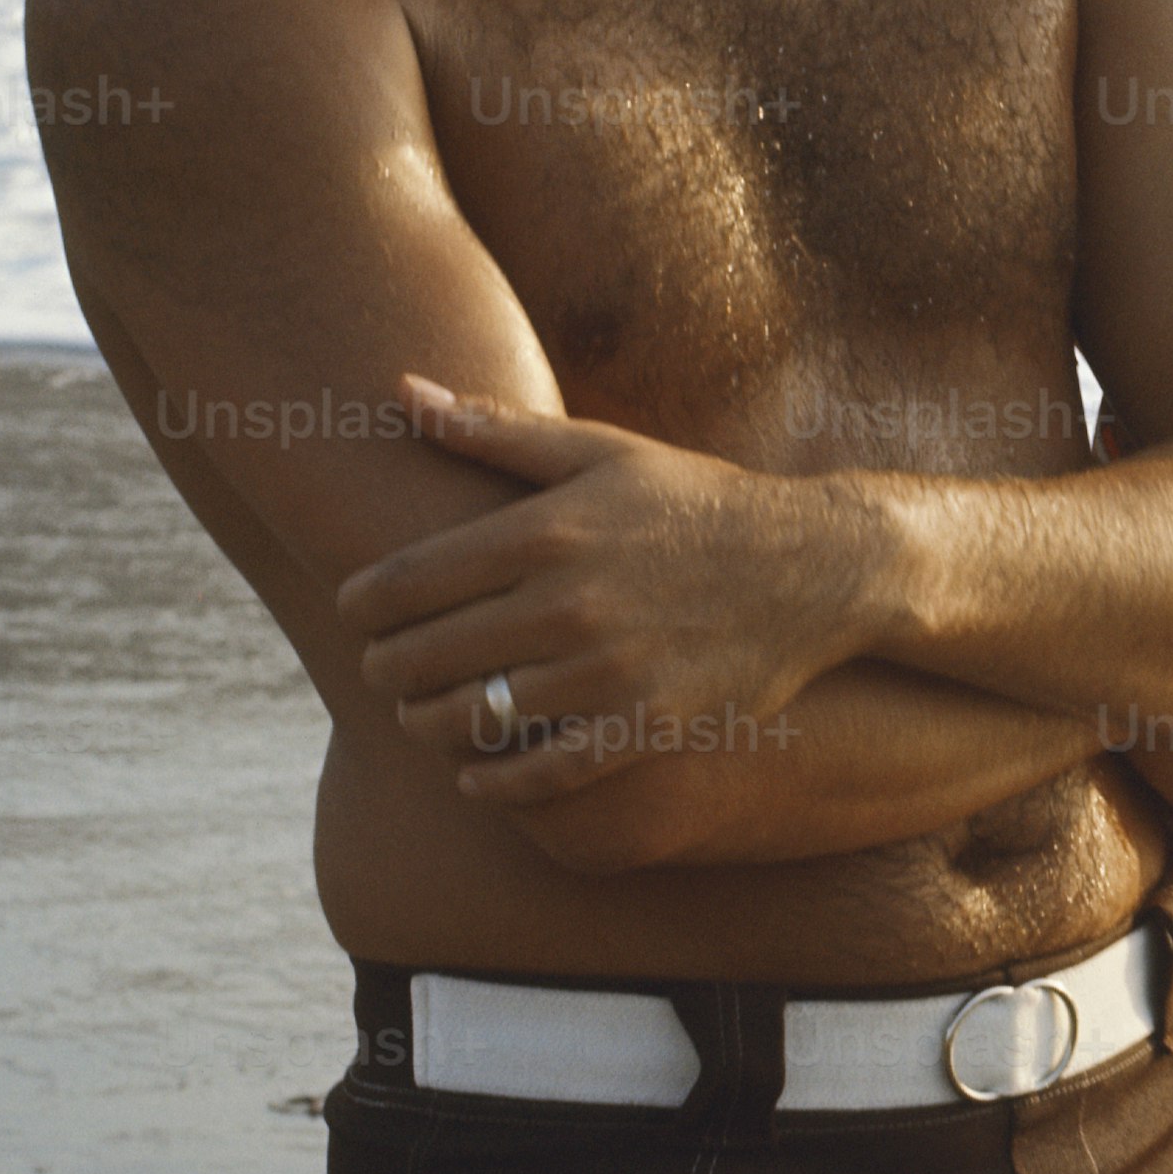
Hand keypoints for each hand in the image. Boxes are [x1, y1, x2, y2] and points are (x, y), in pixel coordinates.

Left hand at [339, 381, 886, 809]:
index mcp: (547, 530)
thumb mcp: (603, 450)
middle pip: (424, 656)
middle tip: (383, 668)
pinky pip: (539, 775)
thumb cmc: (697, 503)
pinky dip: (492, 783)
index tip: (357, 611)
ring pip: (470, 719)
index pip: (406, 579)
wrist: (815, 568)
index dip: (362, 603)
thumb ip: (497, 430)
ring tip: (424, 714)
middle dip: (385, 667)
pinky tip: (475, 774)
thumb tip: (401, 391)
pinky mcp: (644, 727)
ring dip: (427, 723)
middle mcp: (568, 604)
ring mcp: (607, 673)